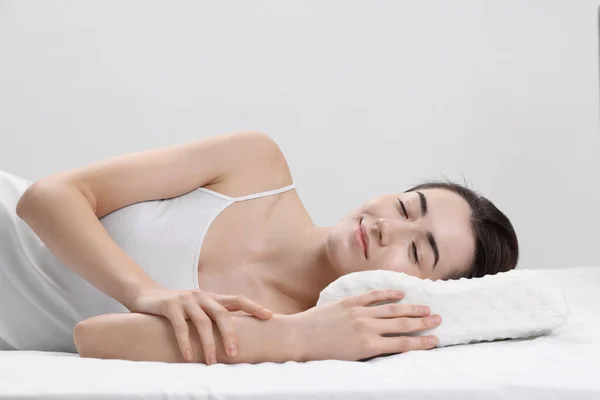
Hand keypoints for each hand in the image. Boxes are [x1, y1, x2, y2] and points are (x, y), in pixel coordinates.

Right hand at [127, 285, 272, 363]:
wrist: (146, 295)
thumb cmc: (177, 308)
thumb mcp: (198, 310)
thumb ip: (212, 318)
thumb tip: (235, 338)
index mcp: (212, 298)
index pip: (238, 300)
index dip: (254, 307)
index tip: (269, 316)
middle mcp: (202, 296)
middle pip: (222, 314)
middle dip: (230, 334)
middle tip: (235, 353)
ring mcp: (186, 300)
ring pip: (202, 322)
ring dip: (208, 343)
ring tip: (212, 362)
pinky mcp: (169, 305)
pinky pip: (180, 326)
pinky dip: (185, 342)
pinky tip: (188, 357)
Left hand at [288, 289, 440, 361]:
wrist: (298, 338)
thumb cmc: (321, 354)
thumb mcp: (350, 359)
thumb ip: (370, 351)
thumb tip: (387, 345)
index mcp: (369, 346)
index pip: (402, 344)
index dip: (421, 342)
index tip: (435, 340)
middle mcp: (367, 328)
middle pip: (402, 324)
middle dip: (422, 322)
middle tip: (438, 319)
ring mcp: (358, 313)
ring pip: (391, 309)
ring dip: (411, 307)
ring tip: (426, 307)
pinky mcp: (349, 302)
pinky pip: (372, 296)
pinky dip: (387, 294)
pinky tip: (399, 293)